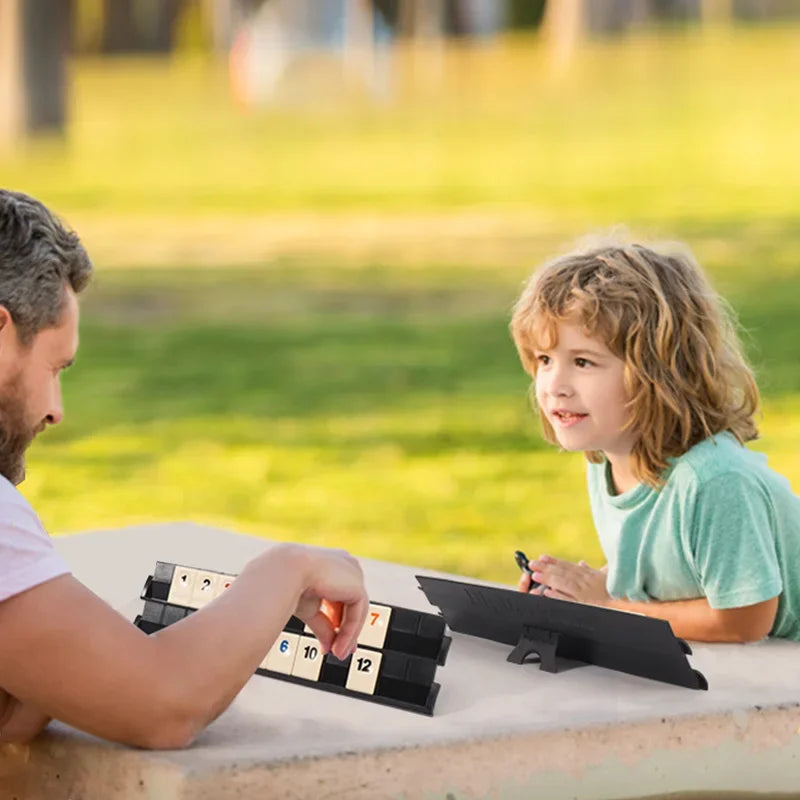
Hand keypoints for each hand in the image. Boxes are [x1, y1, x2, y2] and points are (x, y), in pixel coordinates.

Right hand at [290, 546, 368, 660]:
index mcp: (333, 565)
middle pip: (352, 603)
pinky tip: (338, 646)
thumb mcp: (310, 609)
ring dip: (348, 635)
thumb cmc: (290, 583)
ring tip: (337, 653)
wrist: (286, 572)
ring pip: (357, 610)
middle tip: (340, 650)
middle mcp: (346, 565)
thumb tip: (329, 646)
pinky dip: (349, 632)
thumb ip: (324, 626)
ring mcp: (353, 572)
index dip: (340, 619)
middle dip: (347, 629)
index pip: (343, 595)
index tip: (336, 639)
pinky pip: (357, 613)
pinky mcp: (357, 584)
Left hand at [523, 554, 610, 606]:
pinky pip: (570, 600)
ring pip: (564, 583)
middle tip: (532, 564)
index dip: (554, 561)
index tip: (541, 557)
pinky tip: (547, 592)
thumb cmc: (617, 591)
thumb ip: (592, 570)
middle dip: (546, 568)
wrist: (629, 603)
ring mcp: (586, 594)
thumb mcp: (606, 577)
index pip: (568, 566)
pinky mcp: (586, 605)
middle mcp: (586, 582)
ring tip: (535, 575)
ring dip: (549, 578)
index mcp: (589, 575)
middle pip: (563, 572)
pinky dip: (558, 595)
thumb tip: (581, 562)